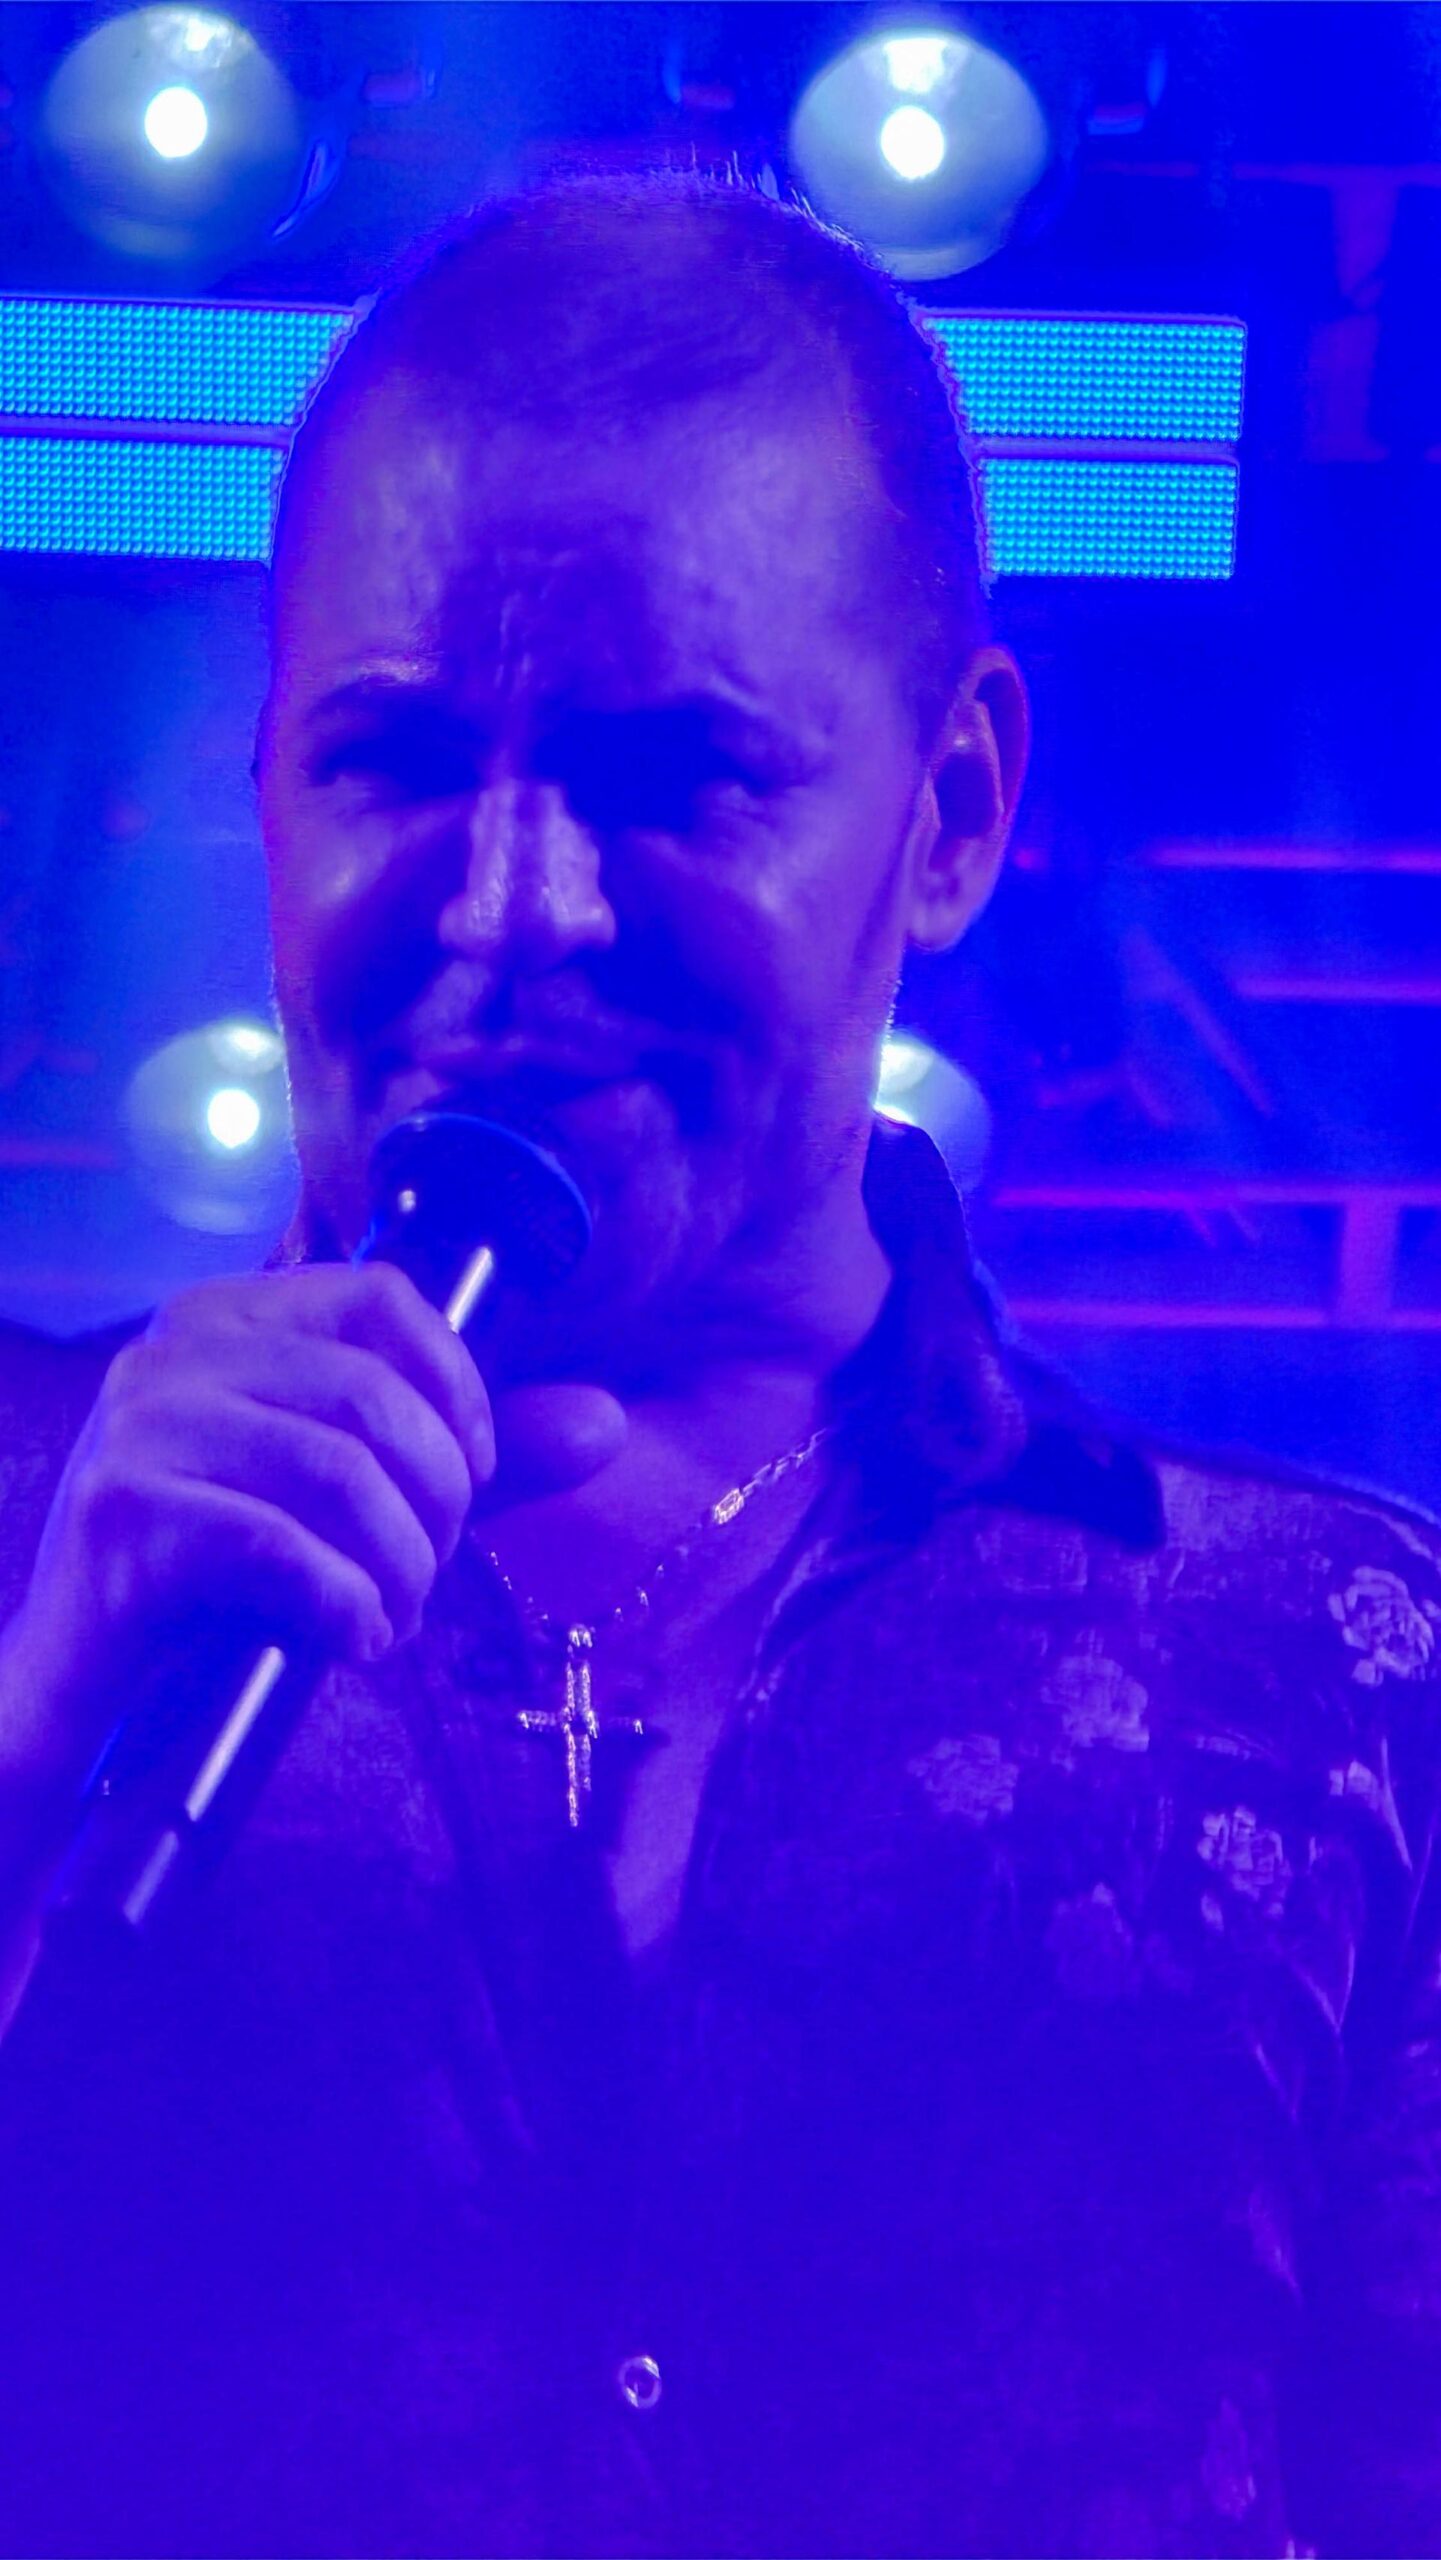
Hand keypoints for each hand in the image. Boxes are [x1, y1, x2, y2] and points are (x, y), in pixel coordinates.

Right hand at [0, 1263, 626, 1792]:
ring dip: (400, 1567)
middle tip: (431, 1574)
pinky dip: (345, 1607)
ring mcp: (139, 1425)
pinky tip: (355, 1642)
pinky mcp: (121, 1511)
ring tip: (396, 1617)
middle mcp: (174, 1349)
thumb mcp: (342, 1500)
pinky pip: (281, 1549)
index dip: (456, 1383)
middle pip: (371, 1395)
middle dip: (436, 1502)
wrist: (83, 1683)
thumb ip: (466, 1459)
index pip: (380, 1295)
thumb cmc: (222, 1579)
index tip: (474, 1475)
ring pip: (338, 1474)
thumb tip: (608, 1423)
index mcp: (228, 1316)